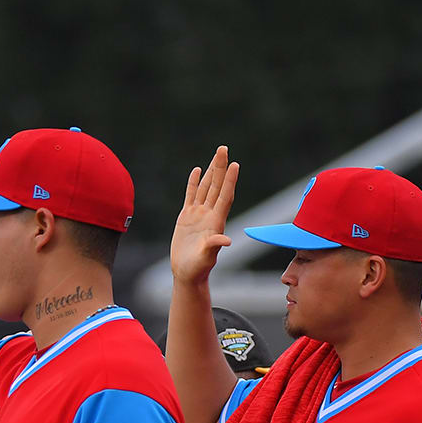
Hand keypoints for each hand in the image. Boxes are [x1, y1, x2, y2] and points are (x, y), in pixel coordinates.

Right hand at [171, 146, 240, 287]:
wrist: (186, 273)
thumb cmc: (198, 268)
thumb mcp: (207, 257)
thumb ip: (214, 247)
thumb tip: (226, 241)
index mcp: (216, 222)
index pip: (224, 196)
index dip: (229, 180)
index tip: (235, 165)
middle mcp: (209, 214)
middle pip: (216, 186)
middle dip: (220, 167)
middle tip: (224, 149)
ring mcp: (198, 214)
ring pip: (206, 187)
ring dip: (211, 171)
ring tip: (217, 154)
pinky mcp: (187, 217)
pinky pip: (191, 195)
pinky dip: (194, 182)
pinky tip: (197, 170)